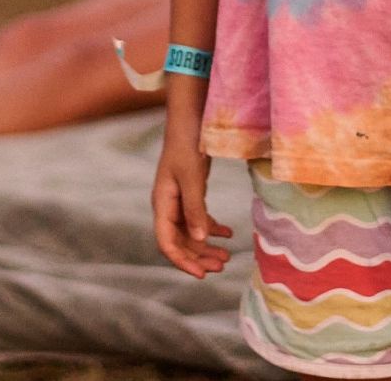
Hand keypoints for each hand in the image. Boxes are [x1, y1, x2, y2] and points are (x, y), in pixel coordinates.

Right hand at [151, 116, 230, 278]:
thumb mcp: (192, 176)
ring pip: (190, 231)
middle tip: (221, 266)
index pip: (167, 242)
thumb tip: (201, 239)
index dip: (183, 261)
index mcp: (162, 203)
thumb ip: (195, 207)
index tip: (202, 274)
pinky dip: (212, 226)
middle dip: (199, 256)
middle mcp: (167, 204)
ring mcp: (178, 198)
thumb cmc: (187, 142)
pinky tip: (228, 233)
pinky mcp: (190, 190)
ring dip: (207, 245)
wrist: (191, 115)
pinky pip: (199, 216)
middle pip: (180, 241)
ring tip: (227, 257)